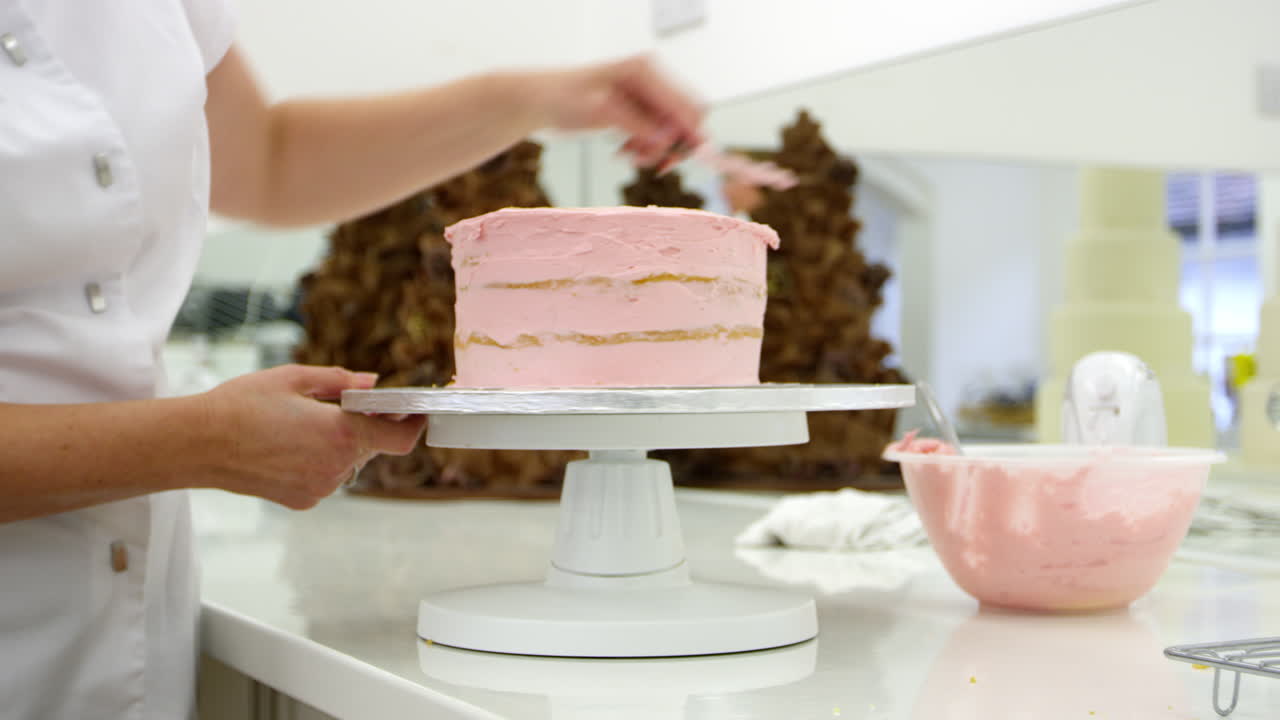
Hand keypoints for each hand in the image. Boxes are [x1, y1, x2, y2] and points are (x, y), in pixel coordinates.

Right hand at [199, 365, 425, 508]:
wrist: (197, 445)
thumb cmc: (241, 405)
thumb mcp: (293, 378)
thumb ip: (341, 381)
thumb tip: (373, 384)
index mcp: (341, 432)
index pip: (401, 437)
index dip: (414, 424)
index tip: (414, 411)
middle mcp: (336, 466)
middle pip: (373, 447)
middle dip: (365, 427)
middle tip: (339, 408)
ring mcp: (320, 488)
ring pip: (348, 463)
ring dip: (339, 445)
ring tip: (300, 427)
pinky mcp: (303, 500)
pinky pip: (325, 478)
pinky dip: (318, 462)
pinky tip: (287, 447)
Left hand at [531, 56, 703, 168]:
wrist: (540, 101)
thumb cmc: (564, 98)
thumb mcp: (602, 112)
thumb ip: (639, 125)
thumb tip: (668, 140)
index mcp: (646, 72)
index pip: (687, 105)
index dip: (691, 135)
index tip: (680, 161)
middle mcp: (652, 80)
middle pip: (686, 119)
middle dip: (673, 145)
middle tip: (655, 165)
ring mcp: (646, 95)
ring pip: (672, 131)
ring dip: (655, 149)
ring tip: (630, 156)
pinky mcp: (639, 110)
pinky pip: (657, 135)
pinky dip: (645, 148)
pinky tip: (624, 151)